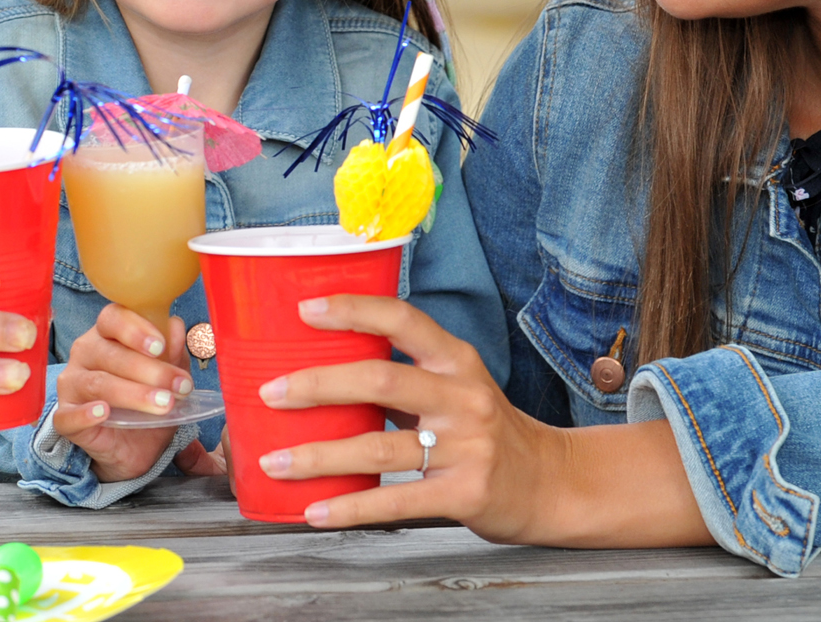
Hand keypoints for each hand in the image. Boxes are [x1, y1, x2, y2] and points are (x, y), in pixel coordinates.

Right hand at [49, 305, 200, 481]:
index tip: (160, 346)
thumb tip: (175, 326)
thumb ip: (172, 352)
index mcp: (108, 334)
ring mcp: (71, 384)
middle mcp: (85, 353)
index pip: (113, 318)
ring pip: (97, 383)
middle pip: (109, 353)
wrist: (134, 447)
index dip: (135, 329)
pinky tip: (103, 413)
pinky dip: (86, 414)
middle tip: (178, 386)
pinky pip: (69, 414)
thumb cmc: (148, 401)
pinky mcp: (64, 416)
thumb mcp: (168, 378)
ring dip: (132, 394)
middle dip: (147, 369)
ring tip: (163, 404)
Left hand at [253, 294, 560, 538]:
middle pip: (380, 378)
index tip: (303, 310)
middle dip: (317, 385)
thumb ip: (404, 376)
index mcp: (456, 360)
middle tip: (270, 393)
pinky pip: (396, 501)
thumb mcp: (456, 388)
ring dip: (319, 455)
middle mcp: (462, 396)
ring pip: (378, 447)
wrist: (550, 483)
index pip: (402, 318)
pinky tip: (315, 511)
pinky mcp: (465, 493)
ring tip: (276, 462)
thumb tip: (321, 373)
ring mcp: (466, 446)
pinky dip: (350, 507)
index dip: (352, 310)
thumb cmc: (485, 431)